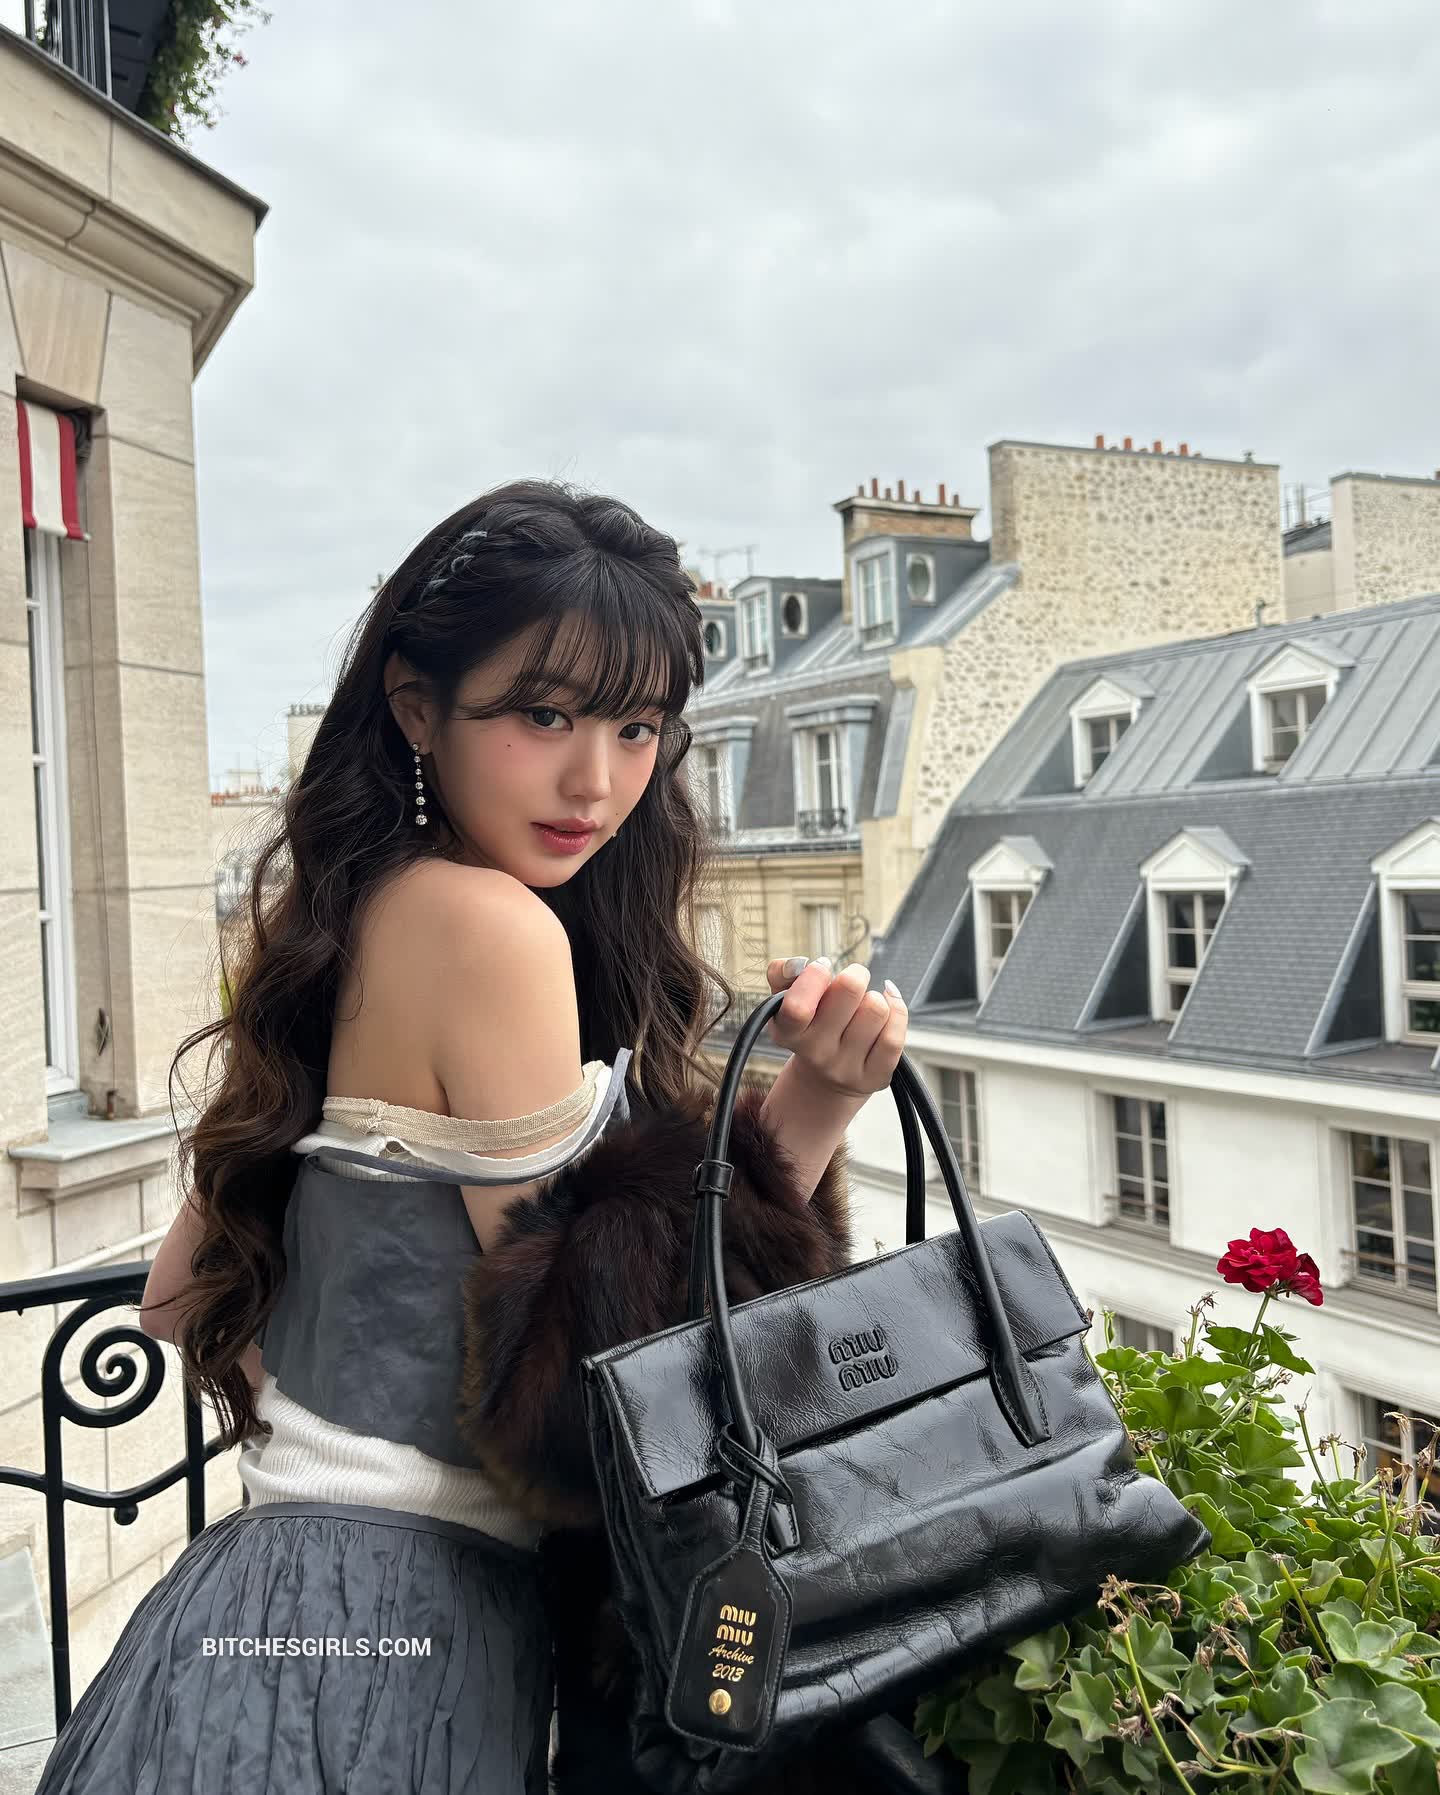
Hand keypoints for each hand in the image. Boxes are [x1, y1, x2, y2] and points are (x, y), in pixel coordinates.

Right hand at [763, 956, 907, 1100]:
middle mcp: (816, 1053)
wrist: (824, 1079)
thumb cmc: (809, 1027)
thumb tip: (797, 964)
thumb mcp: (785, 1002)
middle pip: (850, 990)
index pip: (798, 1007)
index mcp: (789, 1033)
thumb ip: (782, 974)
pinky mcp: (874, 1078)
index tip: (823, 967)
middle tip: (852, 980)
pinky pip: (893, 1037)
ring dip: (874, 998)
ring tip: (865, 1004)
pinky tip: (889, 1004)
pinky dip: (897, 1010)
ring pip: (876, 1009)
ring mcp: (846, 1068)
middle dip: (855, 975)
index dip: (815, 976)